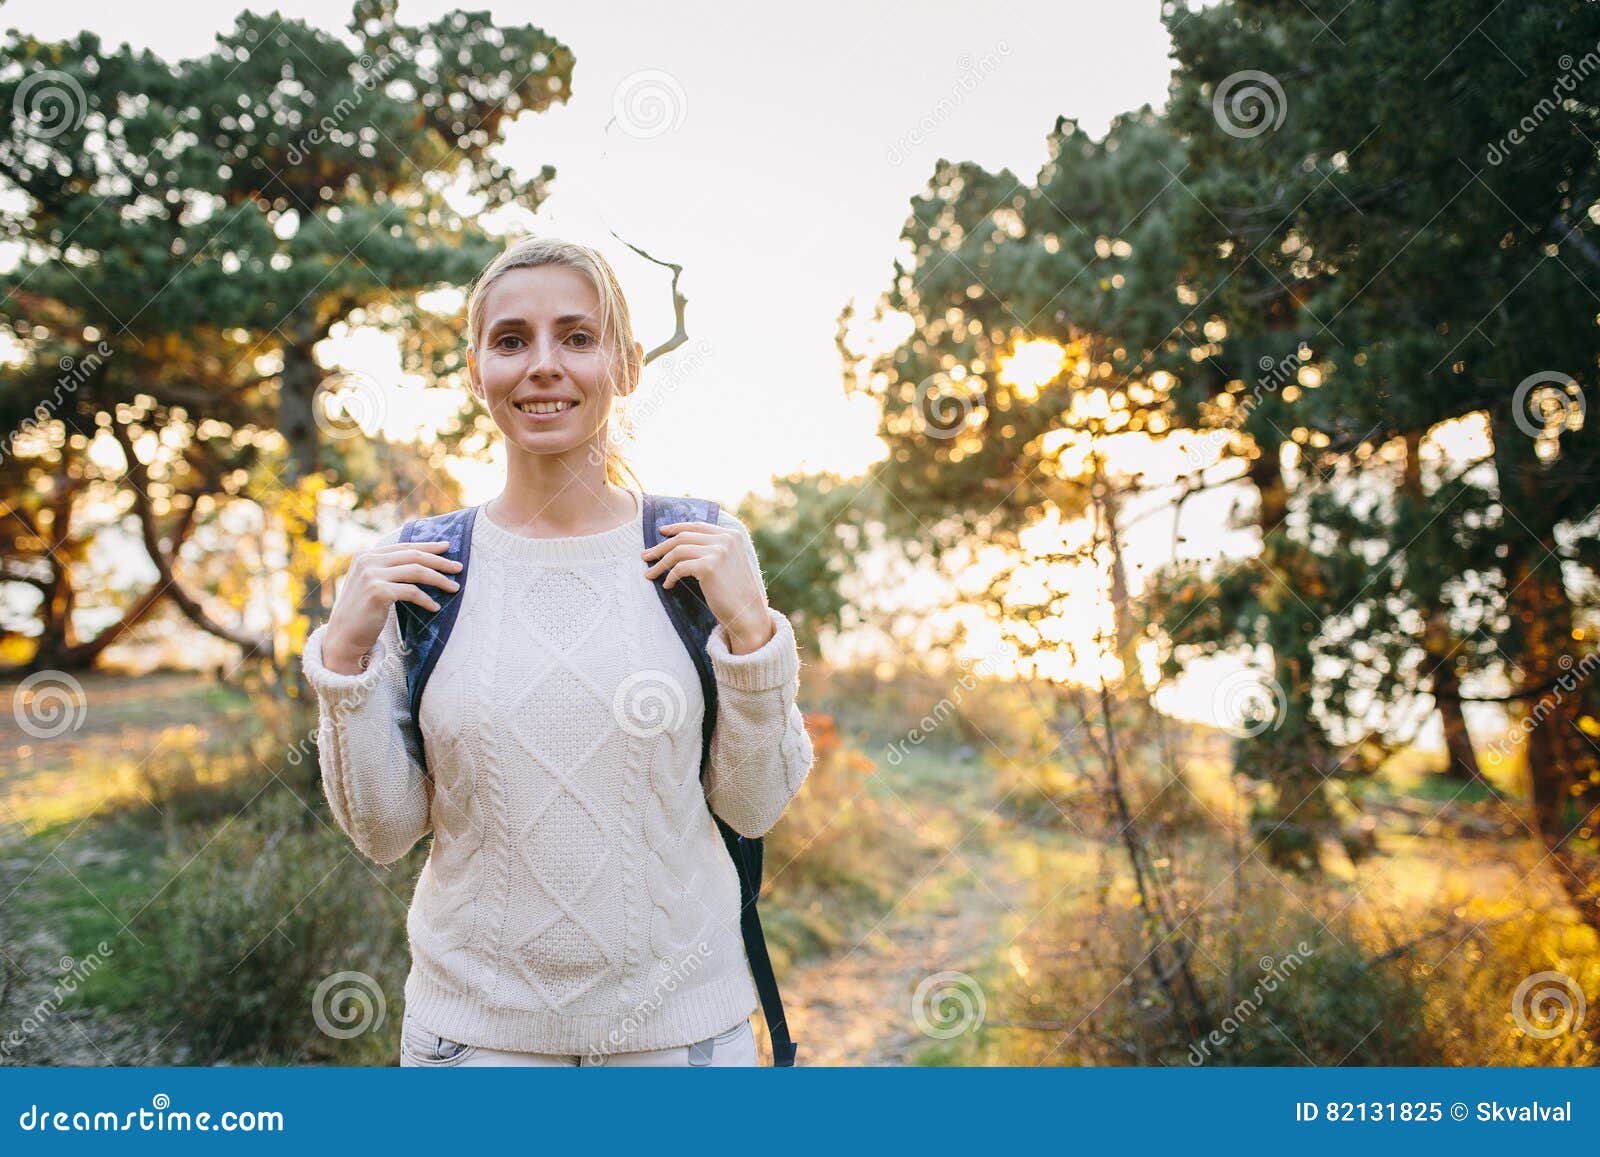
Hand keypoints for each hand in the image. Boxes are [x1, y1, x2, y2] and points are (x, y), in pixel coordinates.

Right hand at [321, 539, 463, 673]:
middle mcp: (368, 561)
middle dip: (440, 561)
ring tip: (454, 588)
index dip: (428, 546)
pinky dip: (427, 600)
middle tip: (459, 567)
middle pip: (414, 556)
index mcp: (367, 555)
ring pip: (416, 571)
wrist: (343, 637)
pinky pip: (412, 592)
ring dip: (439, 579)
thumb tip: (422, 562)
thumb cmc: (362, 613)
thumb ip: (387, 570)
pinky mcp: (378, 592)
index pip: (404, 547)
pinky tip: (435, 607)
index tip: (447, 548)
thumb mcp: (371, 584)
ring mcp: (372, 575)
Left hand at [640, 520, 774, 653]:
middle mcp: (726, 539)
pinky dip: (670, 577)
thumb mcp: (730, 563)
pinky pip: (680, 568)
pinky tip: (667, 586)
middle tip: (645, 556)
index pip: (698, 526)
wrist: (748, 614)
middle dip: (661, 546)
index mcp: (732, 535)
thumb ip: (716, 549)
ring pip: (678, 551)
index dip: (677, 528)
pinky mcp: (709, 566)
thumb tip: (683, 544)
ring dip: (660, 563)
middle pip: (684, 537)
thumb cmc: (737, 593)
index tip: (662, 532)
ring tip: (650, 573)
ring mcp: (718, 551)